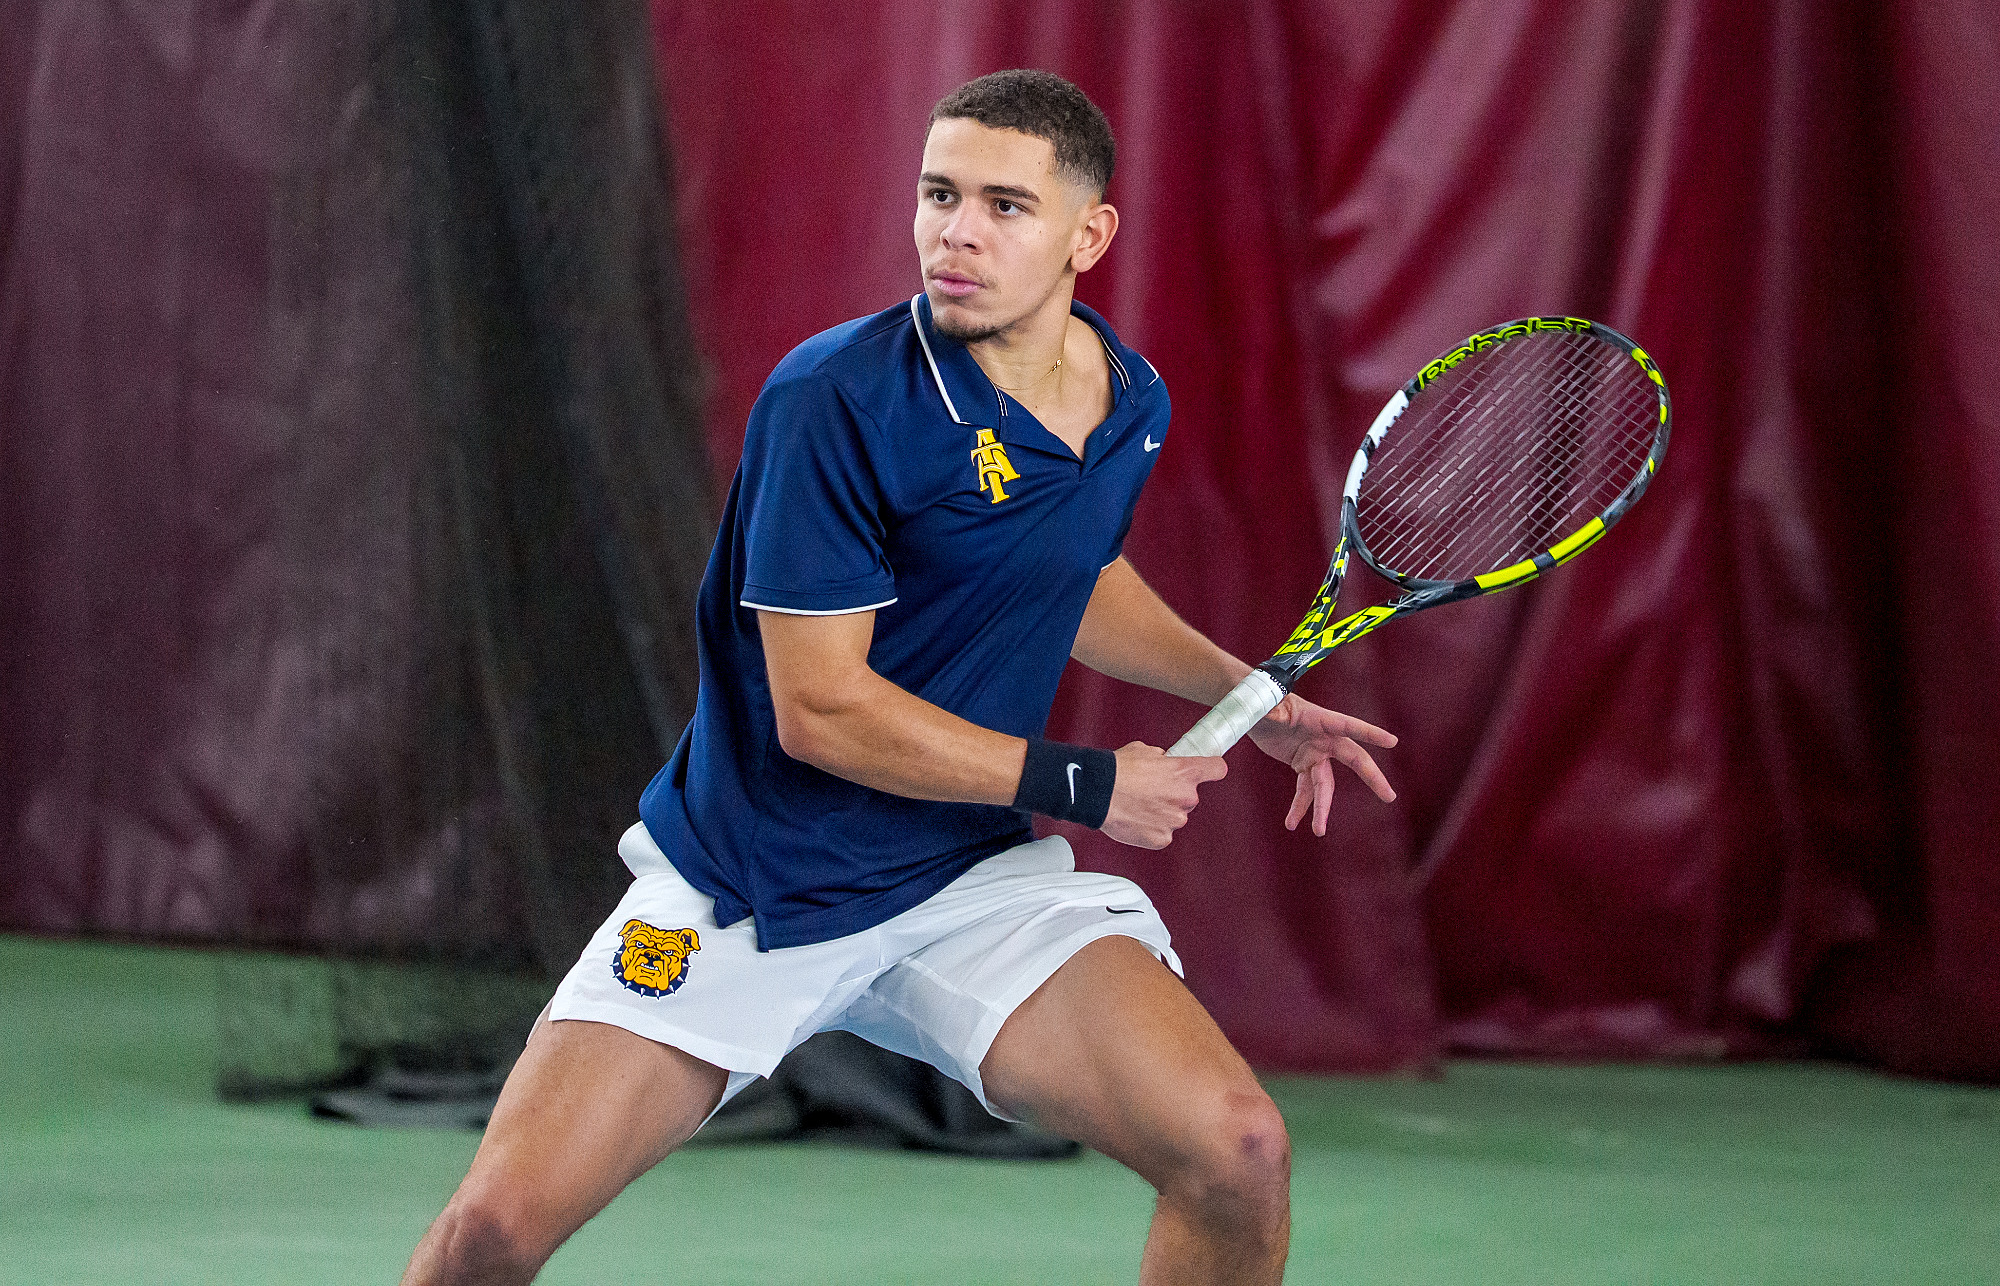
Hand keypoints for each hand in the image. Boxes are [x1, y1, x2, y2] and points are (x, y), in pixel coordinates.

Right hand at [1101, 742, 1226, 848]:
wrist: (1097, 793)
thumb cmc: (1117, 770)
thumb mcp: (1144, 751)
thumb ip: (1162, 759)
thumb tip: (1163, 763)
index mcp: (1185, 772)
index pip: (1216, 769)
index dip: (1212, 768)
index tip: (1210, 770)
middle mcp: (1186, 797)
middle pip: (1189, 797)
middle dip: (1174, 795)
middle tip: (1150, 790)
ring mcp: (1175, 820)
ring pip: (1174, 816)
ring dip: (1161, 812)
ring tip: (1138, 805)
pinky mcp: (1162, 838)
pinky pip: (1162, 833)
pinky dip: (1151, 828)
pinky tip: (1136, 819)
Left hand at [1246, 695, 1397, 835]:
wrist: (1257, 713)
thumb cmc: (1265, 701)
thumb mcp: (1268, 705)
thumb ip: (1273, 709)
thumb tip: (1272, 712)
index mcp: (1320, 720)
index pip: (1349, 726)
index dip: (1370, 733)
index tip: (1392, 741)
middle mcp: (1324, 738)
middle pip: (1354, 759)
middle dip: (1372, 778)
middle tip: (1390, 796)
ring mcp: (1315, 754)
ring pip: (1325, 785)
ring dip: (1321, 809)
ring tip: (1318, 831)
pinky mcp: (1303, 765)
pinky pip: (1305, 790)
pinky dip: (1299, 807)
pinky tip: (1291, 823)